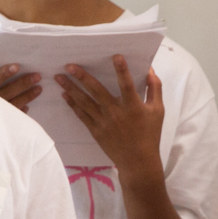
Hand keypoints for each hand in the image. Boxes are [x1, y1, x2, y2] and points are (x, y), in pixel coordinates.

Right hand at [0, 63, 41, 111]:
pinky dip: (19, 112)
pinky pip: (11, 119)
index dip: (3, 74)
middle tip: (37, 76)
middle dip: (22, 84)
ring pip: (12, 105)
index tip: (17, 67)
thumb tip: (10, 69)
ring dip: (26, 97)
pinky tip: (27, 106)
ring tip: (38, 89)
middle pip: (6, 92)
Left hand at [56, 56, 163, 175]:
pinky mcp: (96, 131)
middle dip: (82, 77)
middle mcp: (116, 113)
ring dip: (71, 88)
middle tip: (69, 65)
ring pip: (84, 102)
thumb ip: (154, 89)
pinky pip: (82, 115)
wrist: (137, 161)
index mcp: (133, 106)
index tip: (115, 56)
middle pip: (97, 91)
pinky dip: (72, 104)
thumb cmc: (150, 134)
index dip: (122, 70)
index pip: (127, 85)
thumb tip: (150, 70)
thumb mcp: (158, 110)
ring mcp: (104, 122)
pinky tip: (64, 95)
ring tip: (59, 77)